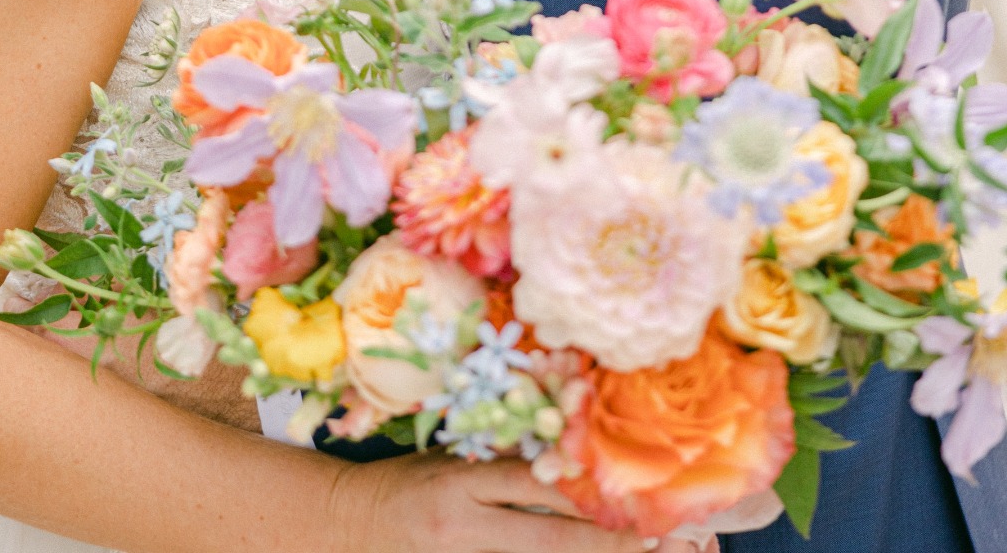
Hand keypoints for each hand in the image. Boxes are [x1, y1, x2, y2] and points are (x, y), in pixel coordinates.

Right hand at [329, 452, 663, 552]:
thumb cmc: (405, 485)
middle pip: (549, 544)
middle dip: (607, 546)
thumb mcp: (451, 462)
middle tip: (659, 546)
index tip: (639, 501)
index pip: (538, 487)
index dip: (591, 496)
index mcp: (461, 484)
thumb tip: (569, 461)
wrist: (347, 529)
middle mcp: (464, 530)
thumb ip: (504, 464)